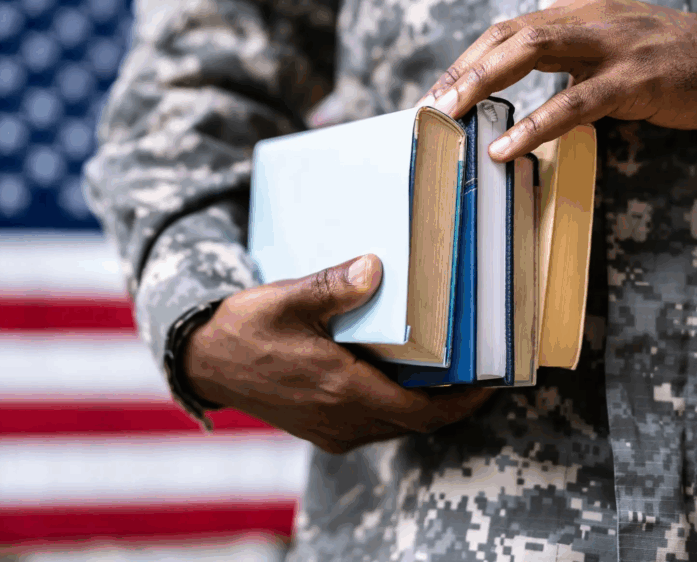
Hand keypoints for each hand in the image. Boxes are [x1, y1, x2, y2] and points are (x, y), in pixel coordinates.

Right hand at [182, 254, 493, 453]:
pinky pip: (372, 424)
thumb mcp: (287, 299)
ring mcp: (330, 429)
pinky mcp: (319, 427)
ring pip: (394, 424)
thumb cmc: (244, 329)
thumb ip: (333, 286)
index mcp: (342, 390)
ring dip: (423, 405)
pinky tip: (400, 376)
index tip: (492, 382)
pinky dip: (395, 406)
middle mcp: (341, 419)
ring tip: (447, 371)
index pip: (422, 412)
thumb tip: (375, 266)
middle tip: (479, 370)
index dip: (463, 402)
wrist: (203, 360)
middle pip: (415, 422)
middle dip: (451, 402)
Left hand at [415, 0, 696, 160]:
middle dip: (463, 71)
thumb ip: (563, 61)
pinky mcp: (634, 77)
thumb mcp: (606, 47)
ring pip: (531, 52)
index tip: (437, 93)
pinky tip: (507, 146)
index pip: (505, 31)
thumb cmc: (665, 59)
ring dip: (483, 83)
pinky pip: (575, 102)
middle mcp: (585, 17)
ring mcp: (610, 44)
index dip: (466, 61)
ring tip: (451, 116)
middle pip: (507, 35)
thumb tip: (513, 94)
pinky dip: (536, 125)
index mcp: (574, 10)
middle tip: (430, 107)